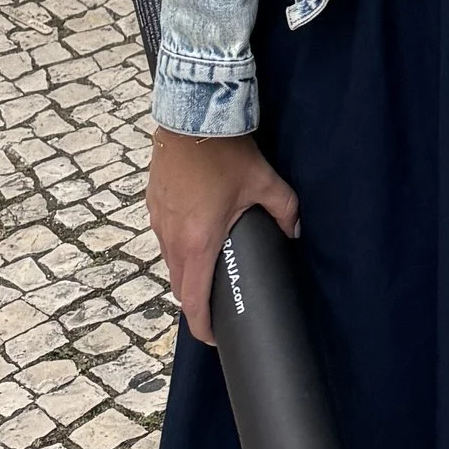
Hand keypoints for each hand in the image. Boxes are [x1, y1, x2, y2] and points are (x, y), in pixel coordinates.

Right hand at [147, 128, 301, 345]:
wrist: (191, 113)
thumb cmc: (225, 150)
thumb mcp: (263, 181)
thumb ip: (285, 210)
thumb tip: (295, 232)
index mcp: (198, 242)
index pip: (193, 301)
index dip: (203, 326)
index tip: (215, 335)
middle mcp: (172, 238)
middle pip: (179, 286)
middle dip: (196, 300)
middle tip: (218, 300)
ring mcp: (159, 220)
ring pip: (169, 261)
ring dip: (186, 270)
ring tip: (209, 266)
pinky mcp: (153, 203)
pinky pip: (163, 236)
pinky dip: (177, 244)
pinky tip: (196, 230)